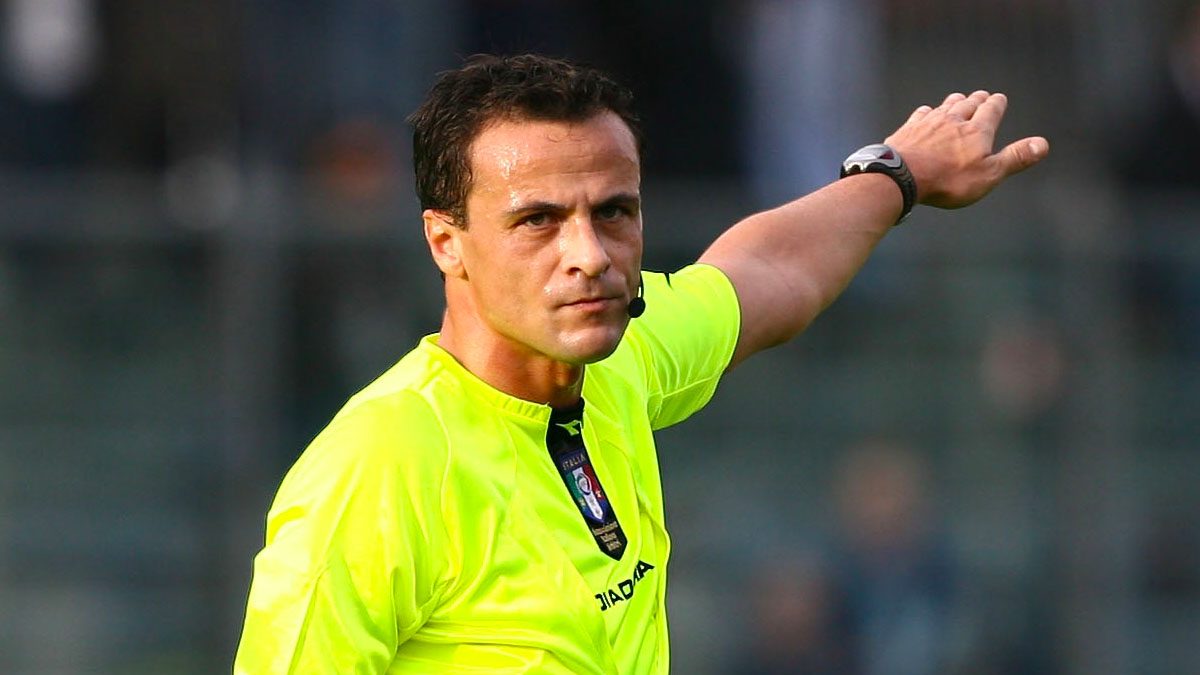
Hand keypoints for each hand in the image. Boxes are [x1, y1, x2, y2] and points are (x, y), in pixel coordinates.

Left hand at [885, 90, 1048, 208]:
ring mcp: (929, 123)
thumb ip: (1015, 158)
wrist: (901, 176)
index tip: (999, 99)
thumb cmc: (947, 180)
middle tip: (981, 96)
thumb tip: (1042, 144)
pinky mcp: (909, 129)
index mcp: (977, 130)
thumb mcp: (989, 174)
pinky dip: (927, 111)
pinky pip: (921, 114)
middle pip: (968, 104)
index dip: (997, 104)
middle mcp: (954, 120)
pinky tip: (926, 112)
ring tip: (959, 99)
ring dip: (954, 101)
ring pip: (945, 105)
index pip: (991, 110)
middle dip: (977, 99)